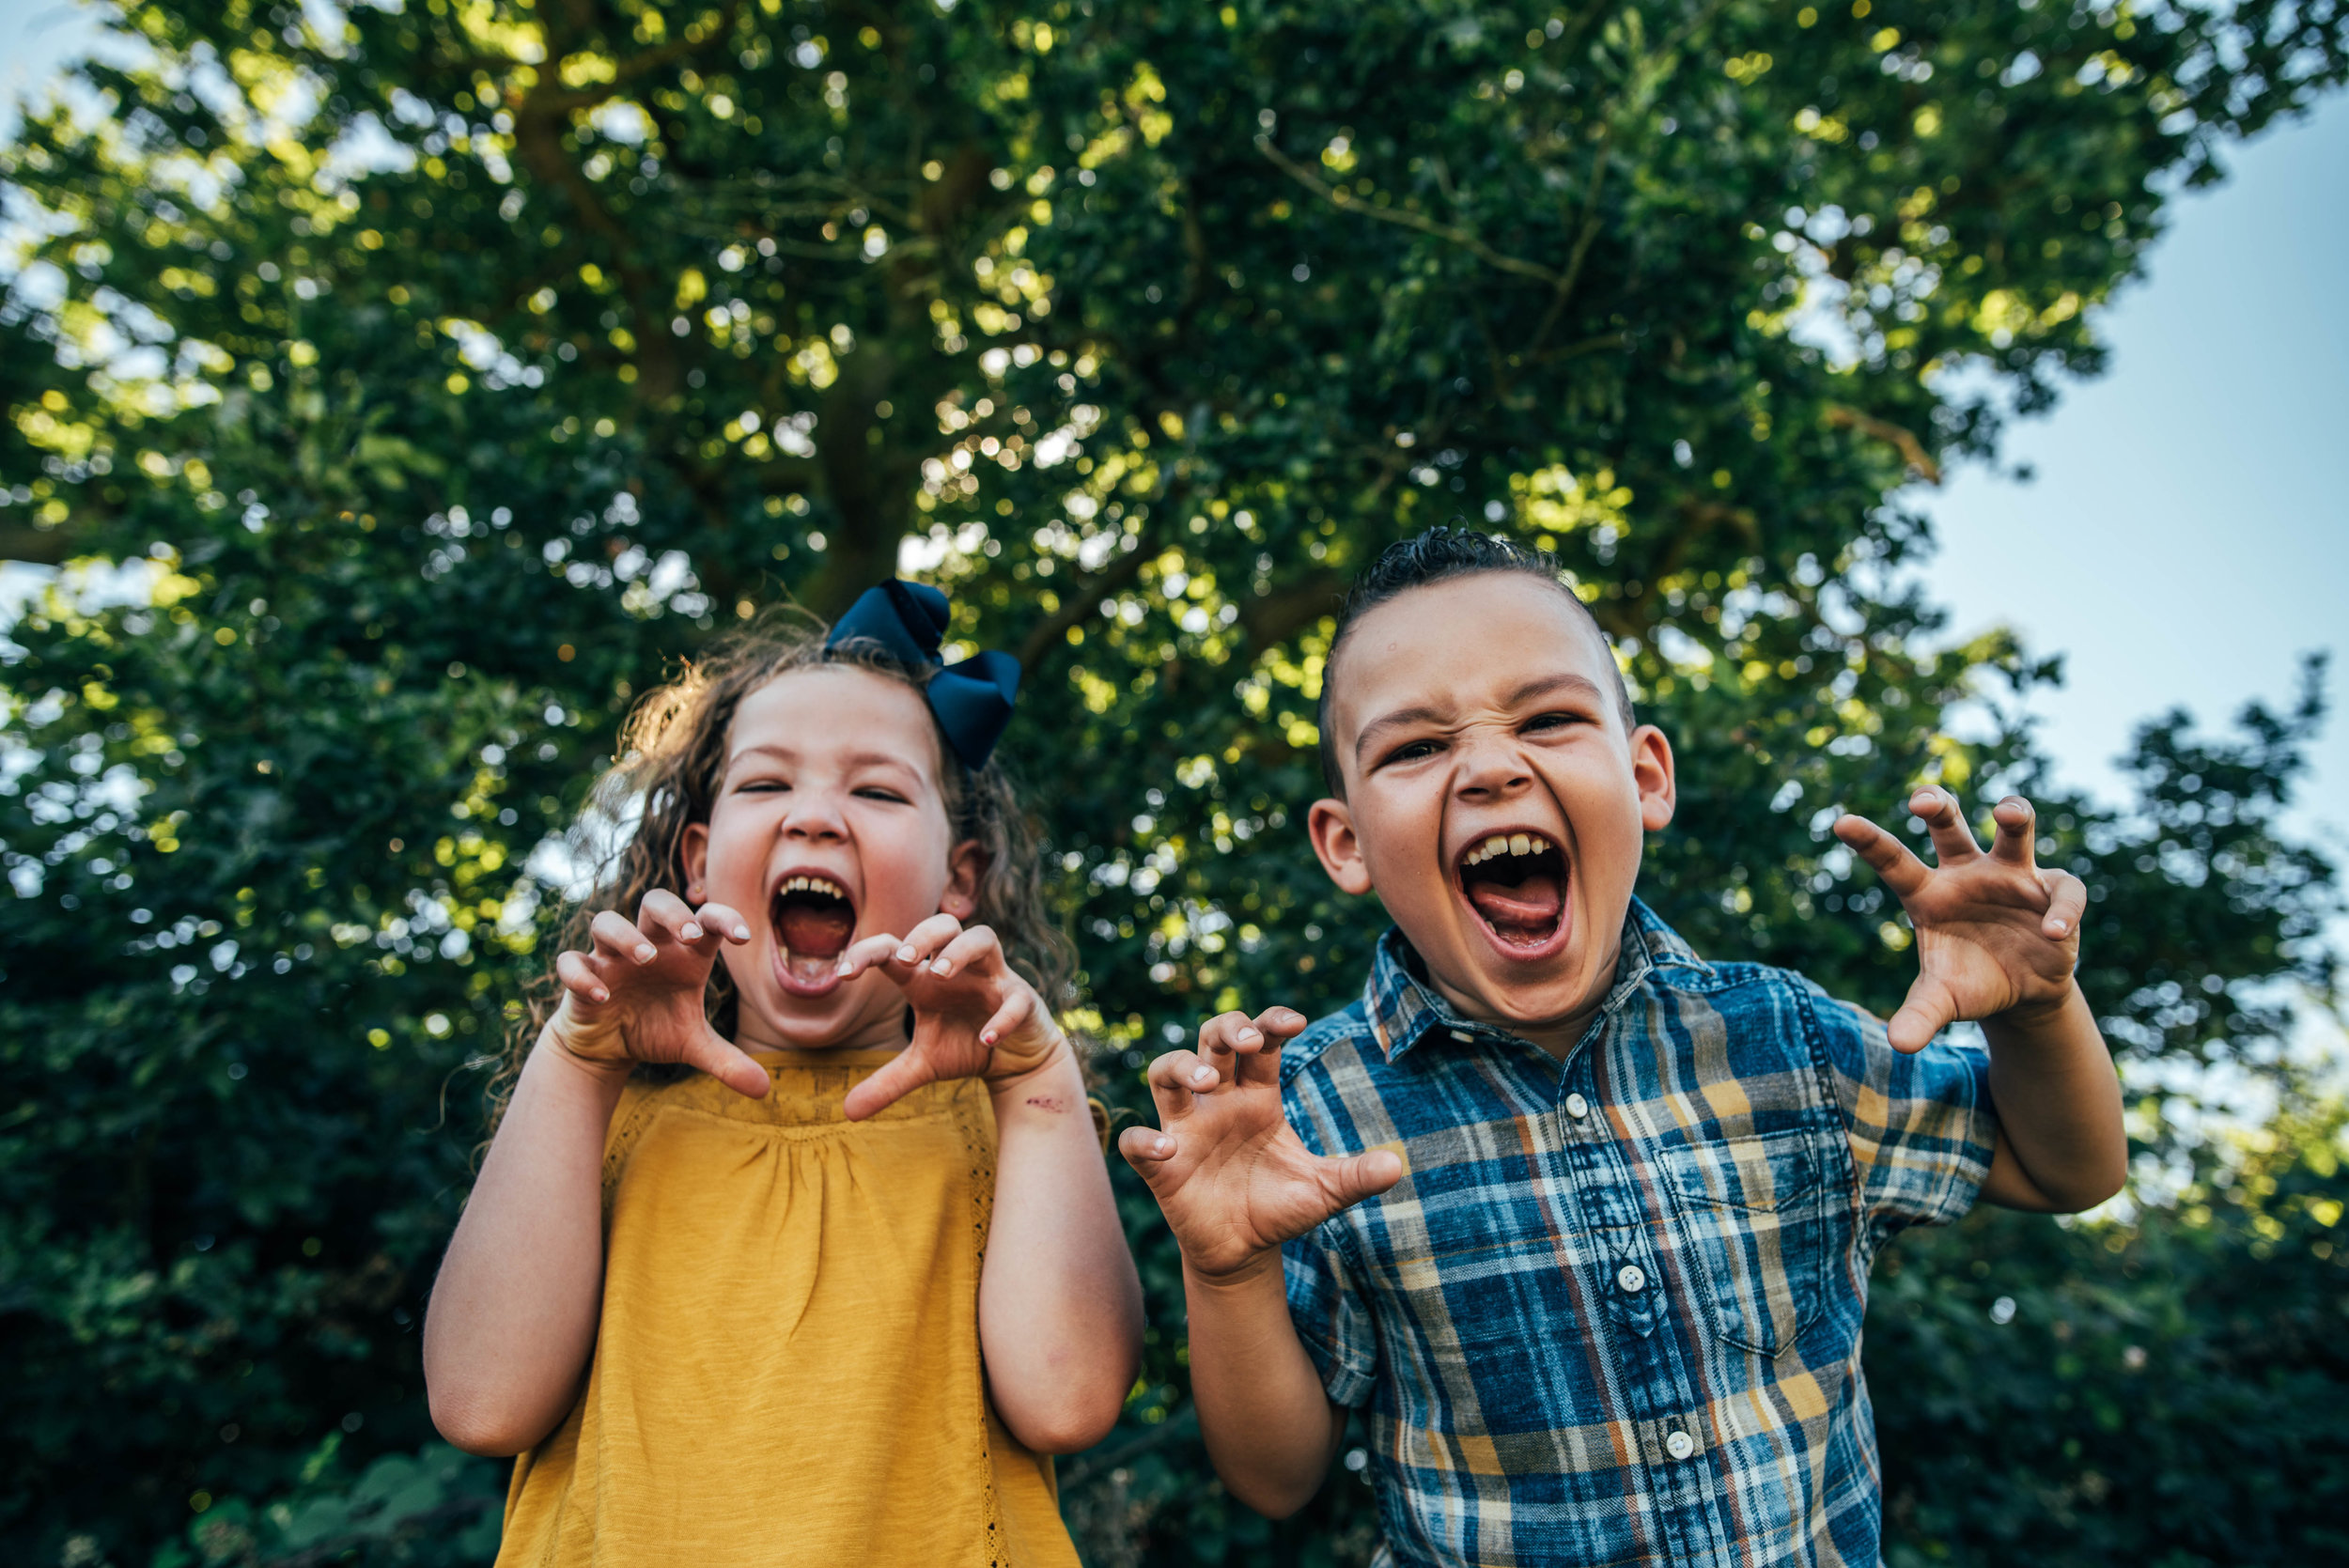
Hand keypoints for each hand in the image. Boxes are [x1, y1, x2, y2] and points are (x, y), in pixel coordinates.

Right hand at [548, 889, 769, 1097]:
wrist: (607, 1048)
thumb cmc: (655, 1030)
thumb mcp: (693, 1046)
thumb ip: (727, 1061)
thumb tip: (764, 1090)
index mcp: (683, 955)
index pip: (705, 920)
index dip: (725, 919)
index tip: (744, 938)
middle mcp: (648, 947)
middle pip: (656, 902)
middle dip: (673, 913)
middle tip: (689, 936)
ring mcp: (610, 958)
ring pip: (607, 922)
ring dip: (627, 936)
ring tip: (647, 959)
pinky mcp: (581, 976)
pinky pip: (572, 963)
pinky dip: (583, 975)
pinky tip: (603, 996)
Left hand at [834, 914, 1067, 1119]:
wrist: (1016, 1061)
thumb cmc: (967, 1046)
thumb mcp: (922, 1066)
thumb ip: (887, 1082)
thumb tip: (847, 1112)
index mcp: (928, 978)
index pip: (896, 949)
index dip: (868, 952)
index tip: (843, 973)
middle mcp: (960, 969)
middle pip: (944, 924)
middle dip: (923, 935)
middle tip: (905, 959)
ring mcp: (993, 978)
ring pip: (983, 938)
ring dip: (959, 951)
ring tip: (940, 974)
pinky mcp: (1023, 999)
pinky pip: (1016, 998)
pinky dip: (1002, 1015)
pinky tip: (985, 1038)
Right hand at [1118, 1008, 1402, 1280]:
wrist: (1244, 1252)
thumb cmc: (1280, 1208)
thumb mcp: (1323, 1192)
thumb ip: (1355, 1176)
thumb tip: (1397, 1165)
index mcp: (1258, 1097)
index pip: (1260, 1043)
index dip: (1271, 1024)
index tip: (1294, 1023)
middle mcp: (1219, 1103)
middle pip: (1211, 1042)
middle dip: (1226, 1029)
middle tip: (1249, 1043)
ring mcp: (1186, 1130)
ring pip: (1165, 1074)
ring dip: (1182, 1067)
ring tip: (1208, 1082)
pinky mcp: (1162, 1165)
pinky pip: (1136, 1142)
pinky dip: (1143, 1141)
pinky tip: (1167, 1149)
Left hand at [1833, 787, 2086, 1052]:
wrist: (2022, 991)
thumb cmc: (1972, 983)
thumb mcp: (1944, 1001)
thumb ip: (1921, 1015)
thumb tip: (1899, 1044)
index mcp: (1929, 894)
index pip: (1894, 862)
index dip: (1870, 842)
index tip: (1840, 821)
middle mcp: (1968, 874)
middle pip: (1949, 828)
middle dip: (1937, 807)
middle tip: (1920, 800)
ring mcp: (2013, 876)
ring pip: (2014, 833)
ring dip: (2014, 814)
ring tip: (2007, 812)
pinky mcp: (2054, 891)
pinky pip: (2062, 890)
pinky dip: (2061, 910)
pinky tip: (2053, 932)